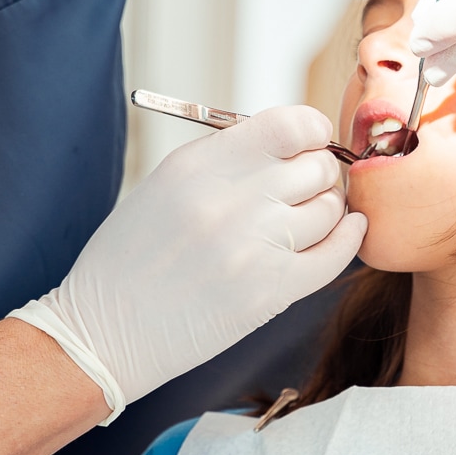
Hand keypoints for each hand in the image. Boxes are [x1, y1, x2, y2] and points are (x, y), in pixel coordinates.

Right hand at [9, 106, 365, 420]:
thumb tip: (292, 138)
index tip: (311, 138)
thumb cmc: (133, 251)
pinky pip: (335, 255)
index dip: (311, 128)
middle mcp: (232, 201)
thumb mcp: (168, 180)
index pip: (289, 125)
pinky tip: (349, 229)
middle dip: (319, 170)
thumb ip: (228, 154)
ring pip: (330, 208)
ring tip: (307, 213)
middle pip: (317, 165)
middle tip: (306, 183)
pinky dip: (349, 237)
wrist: (105, 329)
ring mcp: (255, 248)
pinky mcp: (271, 293)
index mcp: (201, 164)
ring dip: (327, 207)